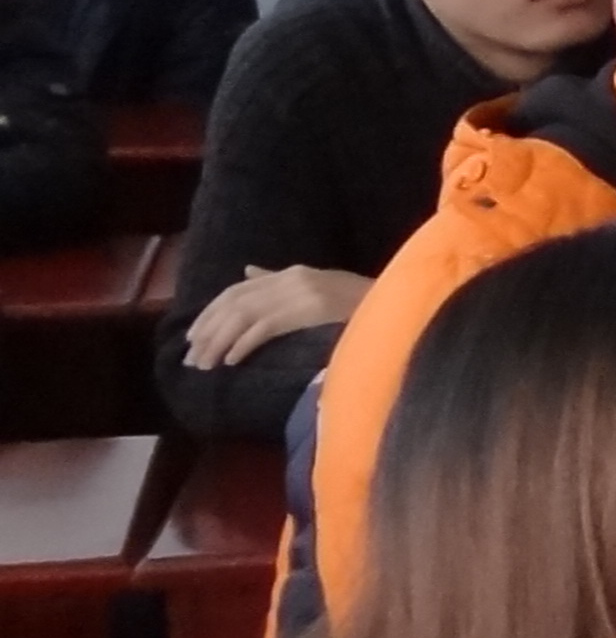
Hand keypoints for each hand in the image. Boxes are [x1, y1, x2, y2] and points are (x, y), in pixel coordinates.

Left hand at [179, 263, 369, 369]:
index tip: (194, 336)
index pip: (239, 289)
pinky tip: (232, 360)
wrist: (402, 304)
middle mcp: (294, 278)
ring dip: (219, 342)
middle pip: (235, 301)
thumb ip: (281, 281)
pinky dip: (244, 344)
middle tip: (192, 357)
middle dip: (208, 330)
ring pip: (244, 315)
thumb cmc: (366, 304)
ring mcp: (303, 293)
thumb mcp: (321, 286)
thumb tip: (247, 273)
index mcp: (294, 273)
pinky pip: (266, 327)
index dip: (211, 312)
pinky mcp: (311, 309)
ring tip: (205, 364)